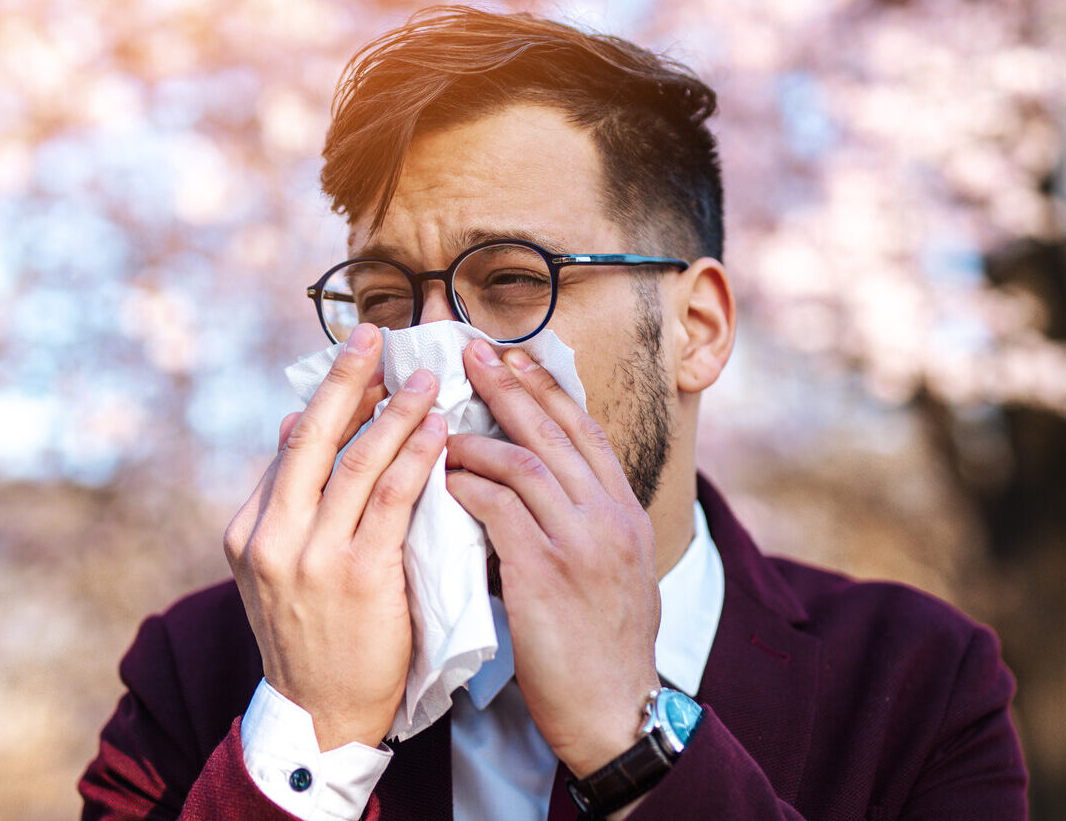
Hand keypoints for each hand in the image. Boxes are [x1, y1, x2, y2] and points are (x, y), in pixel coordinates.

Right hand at [223, 323, 446, 749]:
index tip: (361, 358)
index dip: (329, 396)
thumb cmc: (313, 635)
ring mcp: (313, 557)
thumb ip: (288, 498)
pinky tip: (438, 432)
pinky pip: (394, 501)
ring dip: (396, 411)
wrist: (323, 715)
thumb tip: (298, 421)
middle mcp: (271, 537)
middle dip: (348, 378)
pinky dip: (417, 458)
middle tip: (377, 332)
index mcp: (247, 530)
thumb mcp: (278, 567)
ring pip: (359, 462)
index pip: (291, 445)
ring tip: (425, 377)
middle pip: (314, 437)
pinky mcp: (360, 576)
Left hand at [444, 339, 661, 778]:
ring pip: (523, 463)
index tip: (516, 357)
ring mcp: (580, 543)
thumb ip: (584, 526)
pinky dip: (465, 487)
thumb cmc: (603, 652)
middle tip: (469, 352)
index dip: (549, 388)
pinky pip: (496, 509)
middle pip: (554, 431)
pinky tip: (441, 481)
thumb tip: (542, 490)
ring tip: (439, 428)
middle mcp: (609, 517)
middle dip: (509, 386)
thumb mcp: (613, 575)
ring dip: (476, 439)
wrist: (614, 712)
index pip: (587, 431)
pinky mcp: (545, 573)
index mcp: (626, 514)